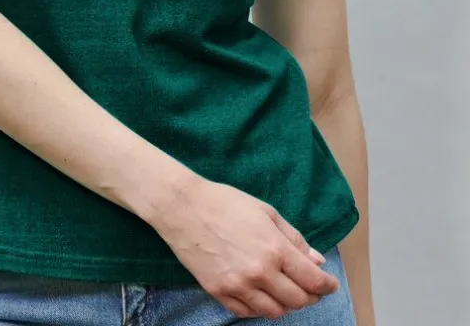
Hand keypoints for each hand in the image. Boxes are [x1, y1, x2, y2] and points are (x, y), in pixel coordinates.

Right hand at [151, 174, 340, 319]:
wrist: (184, 208)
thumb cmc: (226, 203)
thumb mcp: (266, 212)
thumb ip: (294, 238)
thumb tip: (316, 261)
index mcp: (274, 248)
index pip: (312, 279)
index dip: (327, 285)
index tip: (331, 284)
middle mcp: (259, 272)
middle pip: (297, 300)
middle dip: (311, 296)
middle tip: (313, 289)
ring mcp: (238, 285)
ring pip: (275, 312)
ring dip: (287, 305)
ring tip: (288, 292)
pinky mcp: (220, 292)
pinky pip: (248, 313)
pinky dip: (261, 308)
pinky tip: (263, 295)